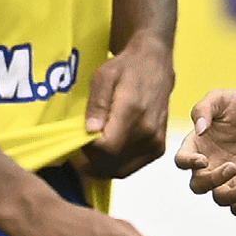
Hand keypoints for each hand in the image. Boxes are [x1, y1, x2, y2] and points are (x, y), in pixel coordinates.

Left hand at [78, 40, 175, 178]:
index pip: (106, 148)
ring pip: (121, 170)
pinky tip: (107, 151)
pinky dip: (116, 164)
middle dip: (90, 162)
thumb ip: (97, 104)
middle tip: (78, 150)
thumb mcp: (104, 76)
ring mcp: (155, 142)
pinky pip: (131, 167)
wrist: (154, 64)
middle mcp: (148, 131)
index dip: (86, 151)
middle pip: (112, 164)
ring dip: (101, 166)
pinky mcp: (158, 148)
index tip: (77, 141)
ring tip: (91, 150)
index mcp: (133, 112)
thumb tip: (90, 131)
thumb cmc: (126, 67)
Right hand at [172, 90, 235, 215]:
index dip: (188, 164)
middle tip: (233, 166)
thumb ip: (204, 109)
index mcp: (198, 144)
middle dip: (212, 181)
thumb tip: (199, 130)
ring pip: (219, 199)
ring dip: (232, 196)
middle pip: (198, 186)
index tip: (204, 160)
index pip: (181, 161)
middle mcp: (209, 163)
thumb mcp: (221, 98)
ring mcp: (227, 177)